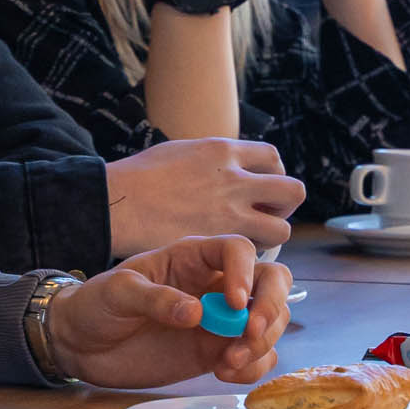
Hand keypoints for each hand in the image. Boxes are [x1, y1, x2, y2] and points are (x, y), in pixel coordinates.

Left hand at [52, 238, 291, 388]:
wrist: (81, 346)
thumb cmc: (95, 305)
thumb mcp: (116, 293)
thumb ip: (154, 298)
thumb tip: (196, 313)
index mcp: (192, 257)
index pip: (237, 250)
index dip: (245, 272)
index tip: (235, 305)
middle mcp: (215, 285)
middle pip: (271, 280)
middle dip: (271, 306)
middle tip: (250, 333)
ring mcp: (220, 320)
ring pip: (271, 320)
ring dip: (262, 342)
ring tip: (227, 363)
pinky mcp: (216, 352)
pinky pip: (255, 356)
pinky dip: (253, 367)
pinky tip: (226, 375)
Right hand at [106, 138, 303, 250]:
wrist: (117, 204)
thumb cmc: (138, 179)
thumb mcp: (181, 151)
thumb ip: (212, 160)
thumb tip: (226, 164)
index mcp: (224, 152)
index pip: (272, 158)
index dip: (273, 175)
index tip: (261, 188)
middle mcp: (235, 180)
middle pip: (292, 191)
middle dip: (284, 205)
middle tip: (266, 215)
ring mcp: (230, 214)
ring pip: (282, 228)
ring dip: (271, 234)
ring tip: (251, 241)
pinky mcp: (219, 243)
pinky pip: (253, 253)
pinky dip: (249, 257)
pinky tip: (231, 258)